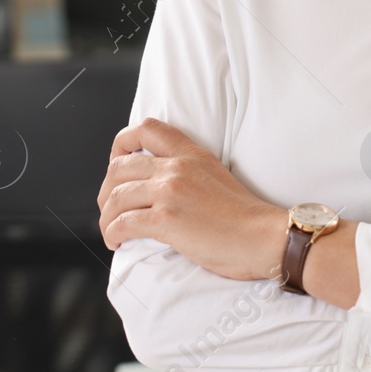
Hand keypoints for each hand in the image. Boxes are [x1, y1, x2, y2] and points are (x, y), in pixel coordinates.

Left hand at [97, 118, 287, 280]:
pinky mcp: (166, 219)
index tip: (116, 161)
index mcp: (191, 154)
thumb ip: (189, 173)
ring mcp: (170, 192)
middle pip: (120, 167)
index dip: (122, 142)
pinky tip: (118, 242)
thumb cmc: (245, 217)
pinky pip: (123, 223)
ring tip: (111, 231)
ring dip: (107, 217)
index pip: (147, 129)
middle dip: (107, 190)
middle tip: (109, 207)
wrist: (263, 237)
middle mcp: (176, 168)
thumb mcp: (216, 176)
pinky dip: (113, 233)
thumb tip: (161, 188)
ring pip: (117, 197)